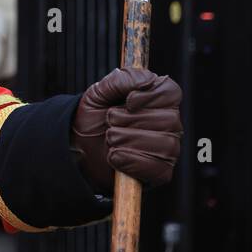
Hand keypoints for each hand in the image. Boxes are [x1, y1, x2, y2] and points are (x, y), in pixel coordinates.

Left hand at [70, 67, 182, 192]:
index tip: (128, 100)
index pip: (171, 92)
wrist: (79, 147)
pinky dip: (130, 161)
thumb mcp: (98, 92)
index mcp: (158, 100)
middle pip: (168, 119)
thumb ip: (120, 80)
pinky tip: (114, 156)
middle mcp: (169, 124)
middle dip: (130, 120)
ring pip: (164, 144)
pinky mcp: (160, 172)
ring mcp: (168, 149)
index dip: (150, 95)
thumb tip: (146, 79)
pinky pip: (156, 168)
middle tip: (110, 121)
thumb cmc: (94, 118)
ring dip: (127, 139)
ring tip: (110, 138)